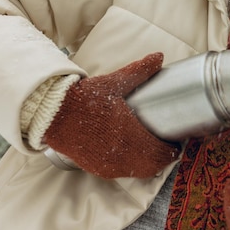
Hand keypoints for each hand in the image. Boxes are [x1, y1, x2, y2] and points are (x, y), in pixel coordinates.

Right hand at [44, 53, 180, 178]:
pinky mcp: (97, 168)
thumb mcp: (116, 82)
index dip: (173, 148)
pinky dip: (131, 165)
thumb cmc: (85, 99)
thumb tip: (159, 57)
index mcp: (131, 137)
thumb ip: (141, 70)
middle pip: (154, 167)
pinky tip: (130, 151)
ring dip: (148, 163)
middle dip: (163, 157)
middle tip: (167, 144)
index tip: (176, 139)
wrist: (53, 115)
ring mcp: (109, 165)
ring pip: (139, 172)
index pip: (162, 153)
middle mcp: (122, 156)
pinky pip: (122, 172)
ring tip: (151, 147)